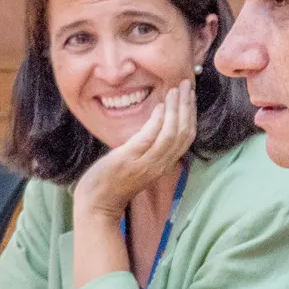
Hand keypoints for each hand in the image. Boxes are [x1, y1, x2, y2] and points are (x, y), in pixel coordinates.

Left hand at [72, 84, 196, 224]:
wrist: (97, 203)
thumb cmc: (114, 181)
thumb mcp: (138, 163)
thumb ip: (149, 146)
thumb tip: (157, 121)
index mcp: (163, 164)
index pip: (186, 138)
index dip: (191, 115)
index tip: (190, 95)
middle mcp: (159, 165)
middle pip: (183, 133)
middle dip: (187, 107)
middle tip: (187, 85)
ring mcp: (145, 163)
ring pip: (171, 134)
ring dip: (175, 109)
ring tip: (175, 90)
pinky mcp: (129, 160)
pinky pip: (149, 138)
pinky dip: (157, 121)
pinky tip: (159, 106)